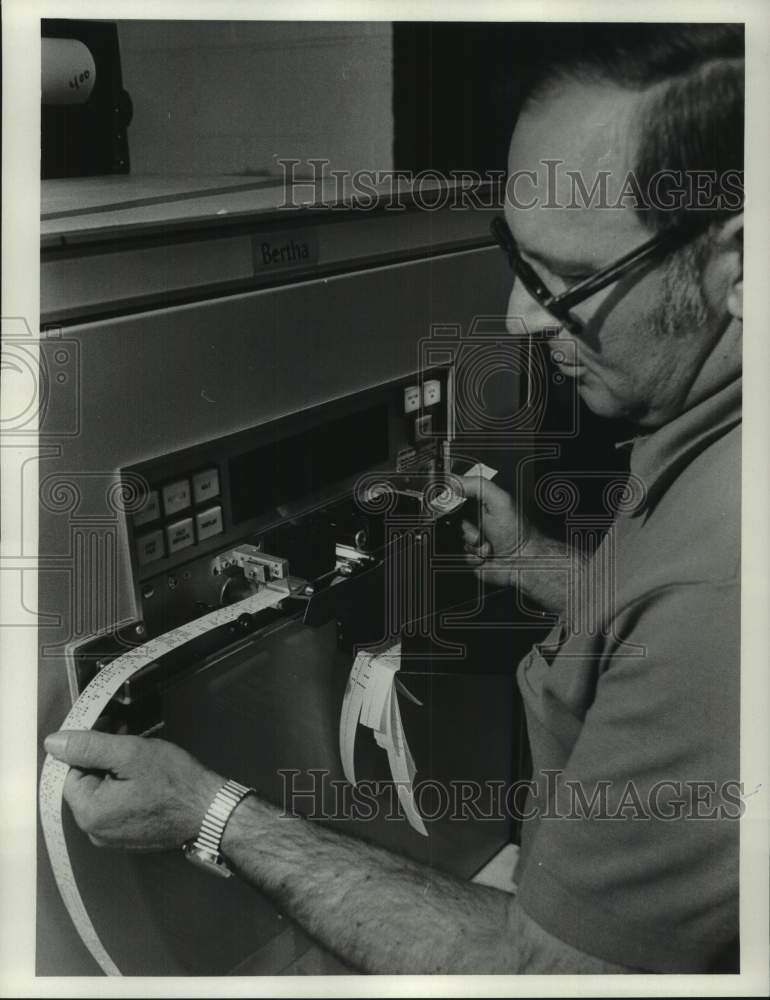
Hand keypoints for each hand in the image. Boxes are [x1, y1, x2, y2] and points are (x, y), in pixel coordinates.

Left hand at [43, 730, 222, 851]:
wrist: (210, 811)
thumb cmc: (177, 784)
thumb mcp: (131, 754)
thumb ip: (90, 746)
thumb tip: (54, 743)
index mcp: (90, 813)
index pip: (70, 771)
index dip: (89, 746)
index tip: (110, 731)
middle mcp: (96, 831)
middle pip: (86, 782)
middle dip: (103, 757)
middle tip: (128, 738)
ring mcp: (113, 836)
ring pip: (103, 792)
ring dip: (116, 770)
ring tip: (142, 756)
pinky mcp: (129, 835)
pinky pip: (116, 805)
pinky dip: (126, 786)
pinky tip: (146, 775)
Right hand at [460, 476, 528, 587]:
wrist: (522, 560)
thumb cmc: (517, 532)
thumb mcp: (499, 501)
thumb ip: (476, 485)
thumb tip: (454, 480)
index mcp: (483, 503)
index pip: (459, 498)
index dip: (456, 504)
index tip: (456, 509)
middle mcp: (479, 520)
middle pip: (456, 521)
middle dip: (467, 527)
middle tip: (481, 530)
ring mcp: (476, 538)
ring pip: (458, 539)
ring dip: (472, 543)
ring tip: (488, 544)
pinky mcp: (474, 555)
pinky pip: (463, 555)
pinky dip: (474, 556)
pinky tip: (486, 553)